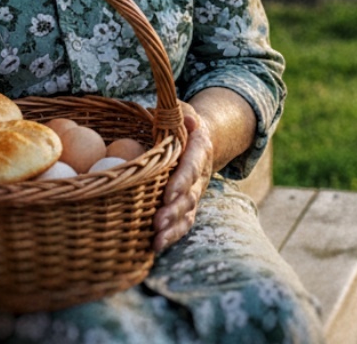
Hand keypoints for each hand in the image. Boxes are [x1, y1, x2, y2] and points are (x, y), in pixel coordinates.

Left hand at [153, 102, 212, 252]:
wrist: (201, 136)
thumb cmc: (183, 121)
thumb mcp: (183, 110)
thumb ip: (182, 113)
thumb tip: (187, 119)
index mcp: (199, 150)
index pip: (192, 167)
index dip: (182, 182)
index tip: (168, 194)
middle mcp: (200, 175)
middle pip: (189, 196)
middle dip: (174, 211)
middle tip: (157, 222)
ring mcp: (194, 192)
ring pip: (187, 214)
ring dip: (173, 229)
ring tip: (157, 241)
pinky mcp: (187, 205)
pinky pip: (183, 223)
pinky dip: (172, 236)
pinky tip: (155, 247)